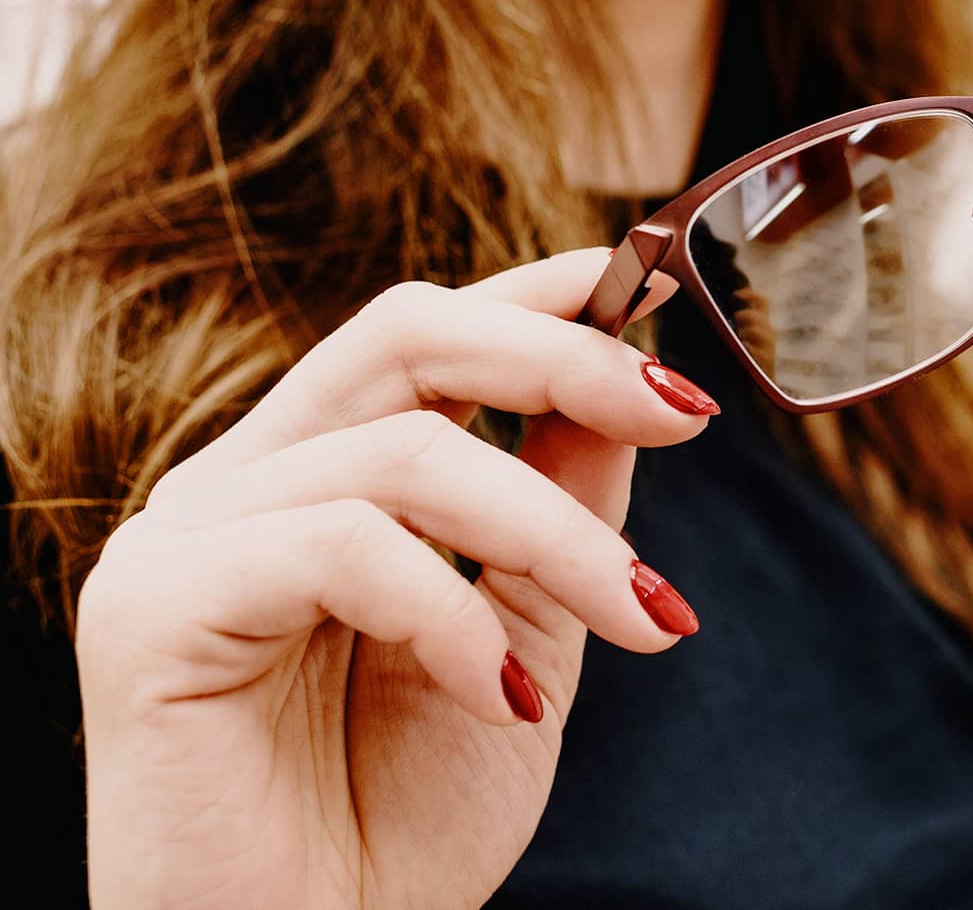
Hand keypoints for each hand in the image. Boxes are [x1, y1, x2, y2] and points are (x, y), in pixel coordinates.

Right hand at [76, 249, 714, 908]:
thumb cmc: (404, 820)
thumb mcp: (525, 634)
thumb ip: (561, 505)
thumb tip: (629, 389)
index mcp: (319, 475)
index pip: (423, 331)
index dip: (537, 296)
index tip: (650, 286)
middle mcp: (243, 481)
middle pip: (405, 333)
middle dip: (564, 358)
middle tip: (687, 417)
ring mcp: (187, 536)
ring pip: (404, 452)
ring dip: (557, 535)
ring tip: (645, 620)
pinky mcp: (152, 605)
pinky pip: (343, 548)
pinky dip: (453, 616)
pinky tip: (501, 699)